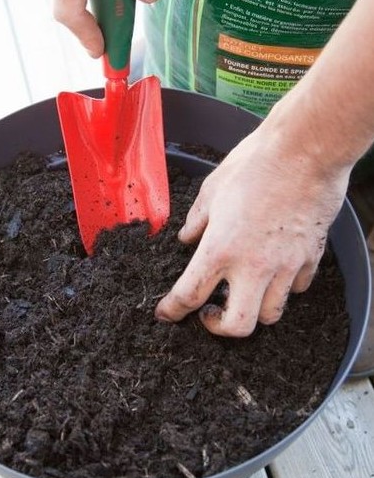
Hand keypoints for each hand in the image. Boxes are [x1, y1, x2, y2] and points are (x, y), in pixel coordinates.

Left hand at [155, 122, 349, 335]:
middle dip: (219, 328)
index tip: (167, 314)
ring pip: (271, 314)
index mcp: (220, 249)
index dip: (173, 310)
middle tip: (210, 312)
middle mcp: (253, 266)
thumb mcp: (212, 189)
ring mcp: (285, 265)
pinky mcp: (310, 257)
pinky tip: (275, 271)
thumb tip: (187, 237)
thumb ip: (196, 220)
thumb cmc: (256, 163)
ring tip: (244, 292)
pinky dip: (285, 288)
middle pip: (237, 326)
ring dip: (253, 310)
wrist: (305, 150)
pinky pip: (297, 288)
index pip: (189, 295)